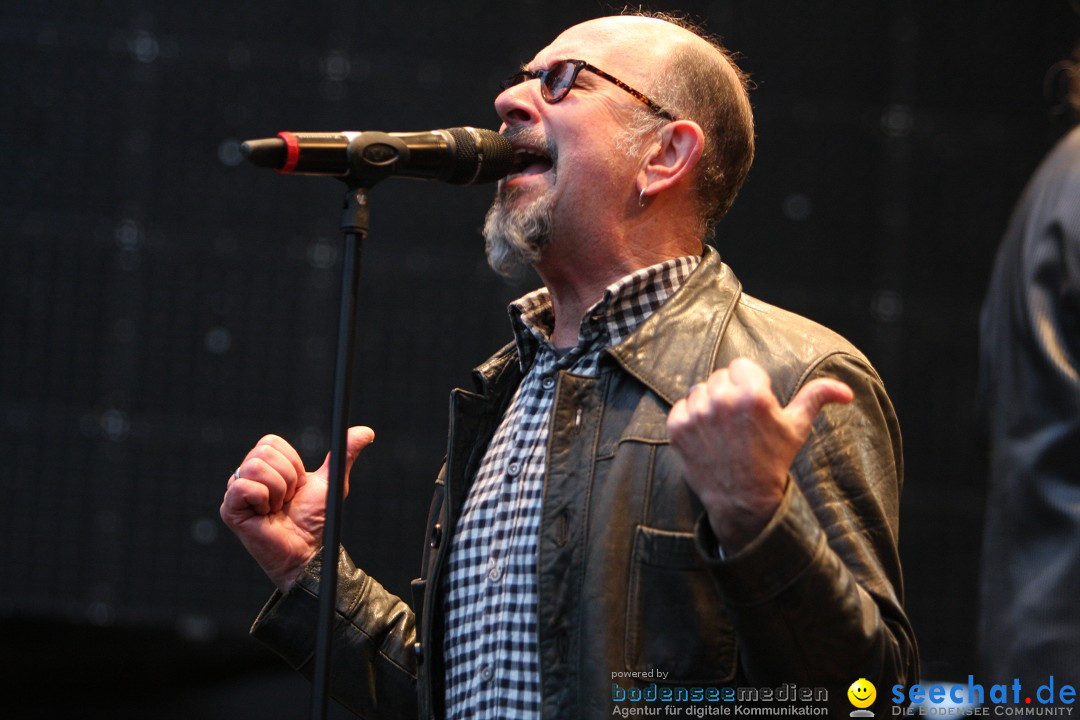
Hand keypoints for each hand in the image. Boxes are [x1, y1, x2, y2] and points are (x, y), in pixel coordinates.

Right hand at [220, 426, 374, 590]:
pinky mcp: (229, 509)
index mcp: (266, 466)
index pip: (271, 442)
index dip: (291, 462)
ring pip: (255, 468)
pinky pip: (244, 487)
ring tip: (278, 508)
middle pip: (263, 453)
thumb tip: (367, 431)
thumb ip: (345, 453)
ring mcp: (235, 493)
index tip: (298, 485)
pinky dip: (264, 500)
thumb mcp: (332, 482)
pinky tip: (266, 515)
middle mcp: (246, 476)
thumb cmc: (315, 520)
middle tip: (288, 499)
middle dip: (287, 478)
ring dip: (278, 491)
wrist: (307, 550)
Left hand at [666, 358, 851, 551]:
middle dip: (730, 392)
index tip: (754, 404)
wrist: (744, 500)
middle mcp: (722, 400)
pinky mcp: (678, 428)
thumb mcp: (797, 427)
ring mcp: (697, 414)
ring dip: (709, 404)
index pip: (741, 365)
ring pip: (700, 390)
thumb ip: (817, 398)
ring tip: (724, 430)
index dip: (749, 383)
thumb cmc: (773, 461)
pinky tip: (708, 436)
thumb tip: (846, 391)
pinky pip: (682, 406)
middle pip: (720, 376)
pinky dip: (691, 418)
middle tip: (740, 421)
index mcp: (753, 394)